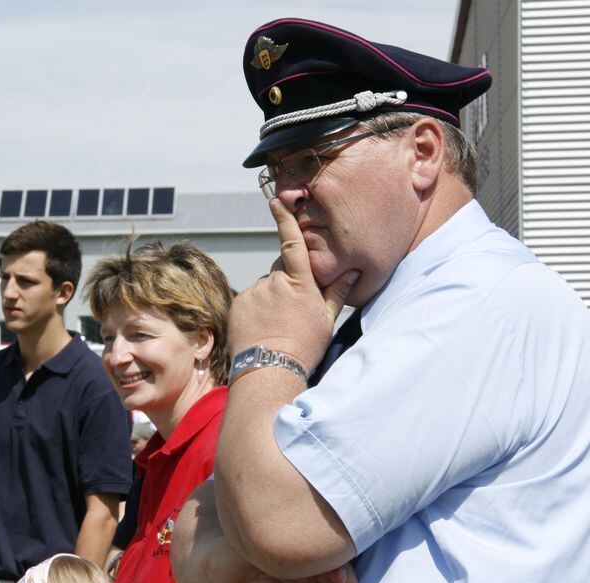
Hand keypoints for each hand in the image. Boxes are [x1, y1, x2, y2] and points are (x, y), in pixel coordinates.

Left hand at [228, 198, 359, 373]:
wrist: (269, 370)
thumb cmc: (302, 348)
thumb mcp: (326, 320)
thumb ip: (337, 292)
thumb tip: (352, 272)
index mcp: (299, 284)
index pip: (292, 244)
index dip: (285, 221)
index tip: (276, 203)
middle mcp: (274, 283)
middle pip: (280, 269)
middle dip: (287, 280)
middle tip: (294, 307)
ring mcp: (253, 293)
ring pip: (265, 286)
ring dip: (271, 296)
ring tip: (277, 323)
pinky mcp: (238, 304)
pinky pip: (250, 298)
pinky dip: (257, 307)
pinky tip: (263, 326)